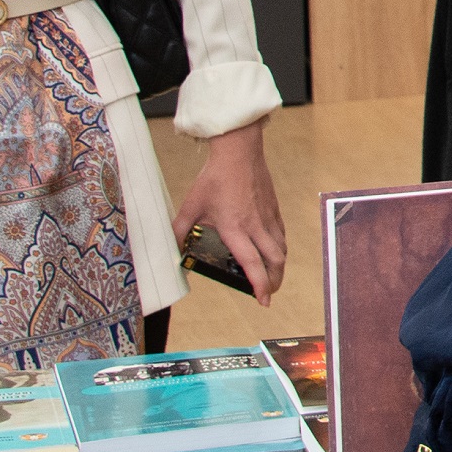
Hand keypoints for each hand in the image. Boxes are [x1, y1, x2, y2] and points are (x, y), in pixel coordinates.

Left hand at [172, 122, 284, 304]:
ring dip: (279, 266)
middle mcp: (255, 226)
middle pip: (274, 261)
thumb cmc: (214, 178)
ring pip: (281, 249)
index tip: (263, 300)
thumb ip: (179, 230)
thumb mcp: (191, 205)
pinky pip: (281, 234)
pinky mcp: (273, 209)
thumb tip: (170, 251)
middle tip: (268, 293)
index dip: (260, 284)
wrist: (238, 152)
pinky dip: (279, 248)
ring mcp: (267, 217)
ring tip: (272, 276)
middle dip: (274, 281)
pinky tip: (273, 250)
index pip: (252, 263)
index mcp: (235, 228)